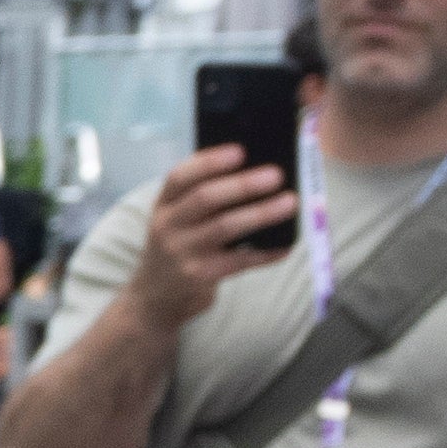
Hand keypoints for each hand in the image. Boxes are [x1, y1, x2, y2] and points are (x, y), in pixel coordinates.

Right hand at [128, 142, 289, 330]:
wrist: (155, 296)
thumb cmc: (179, 246)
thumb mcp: (176, 219)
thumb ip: (202, 198)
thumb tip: (257, 172)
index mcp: (163, 204)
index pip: (180, 176)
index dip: (210, 162)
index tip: (240, 151)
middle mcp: (167, 226)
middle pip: (205, 198)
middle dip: (243, 185)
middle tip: (276, 175)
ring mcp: (182, 252)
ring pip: (225, 227)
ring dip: (261, 213)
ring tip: (290, 202)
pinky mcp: (199, 276)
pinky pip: (239, 261)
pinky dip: (265, 252)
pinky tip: (285, 245)